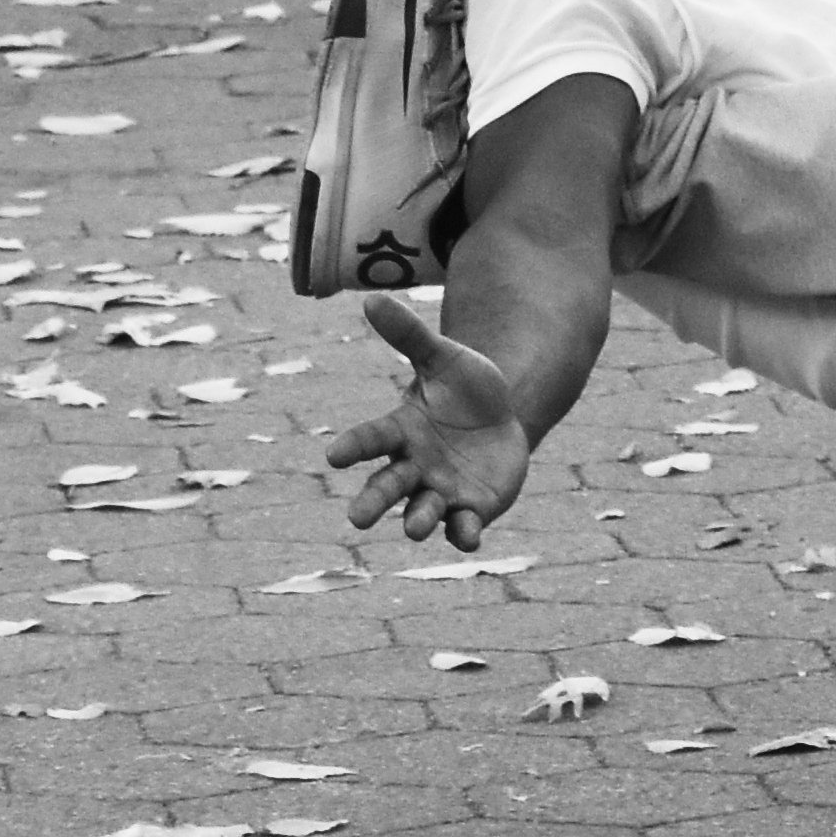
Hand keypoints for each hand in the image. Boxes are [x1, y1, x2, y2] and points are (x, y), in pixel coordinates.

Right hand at [323, 289, 531, 549]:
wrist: (501, 420)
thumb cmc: (463, 389)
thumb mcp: (443, 358)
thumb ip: (409, 336)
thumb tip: (371, 299)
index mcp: (401, 431)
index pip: (372, 439)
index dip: (354, 447)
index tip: (333, 455)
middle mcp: (414, 467)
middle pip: (387, 486)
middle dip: (373, 501)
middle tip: (357, 518)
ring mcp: (440, 492)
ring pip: (422, 511)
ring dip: (417, 520)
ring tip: (413, 527)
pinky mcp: (471, 509)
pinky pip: (463, 526)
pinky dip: (464, 533)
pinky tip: (470, 537)